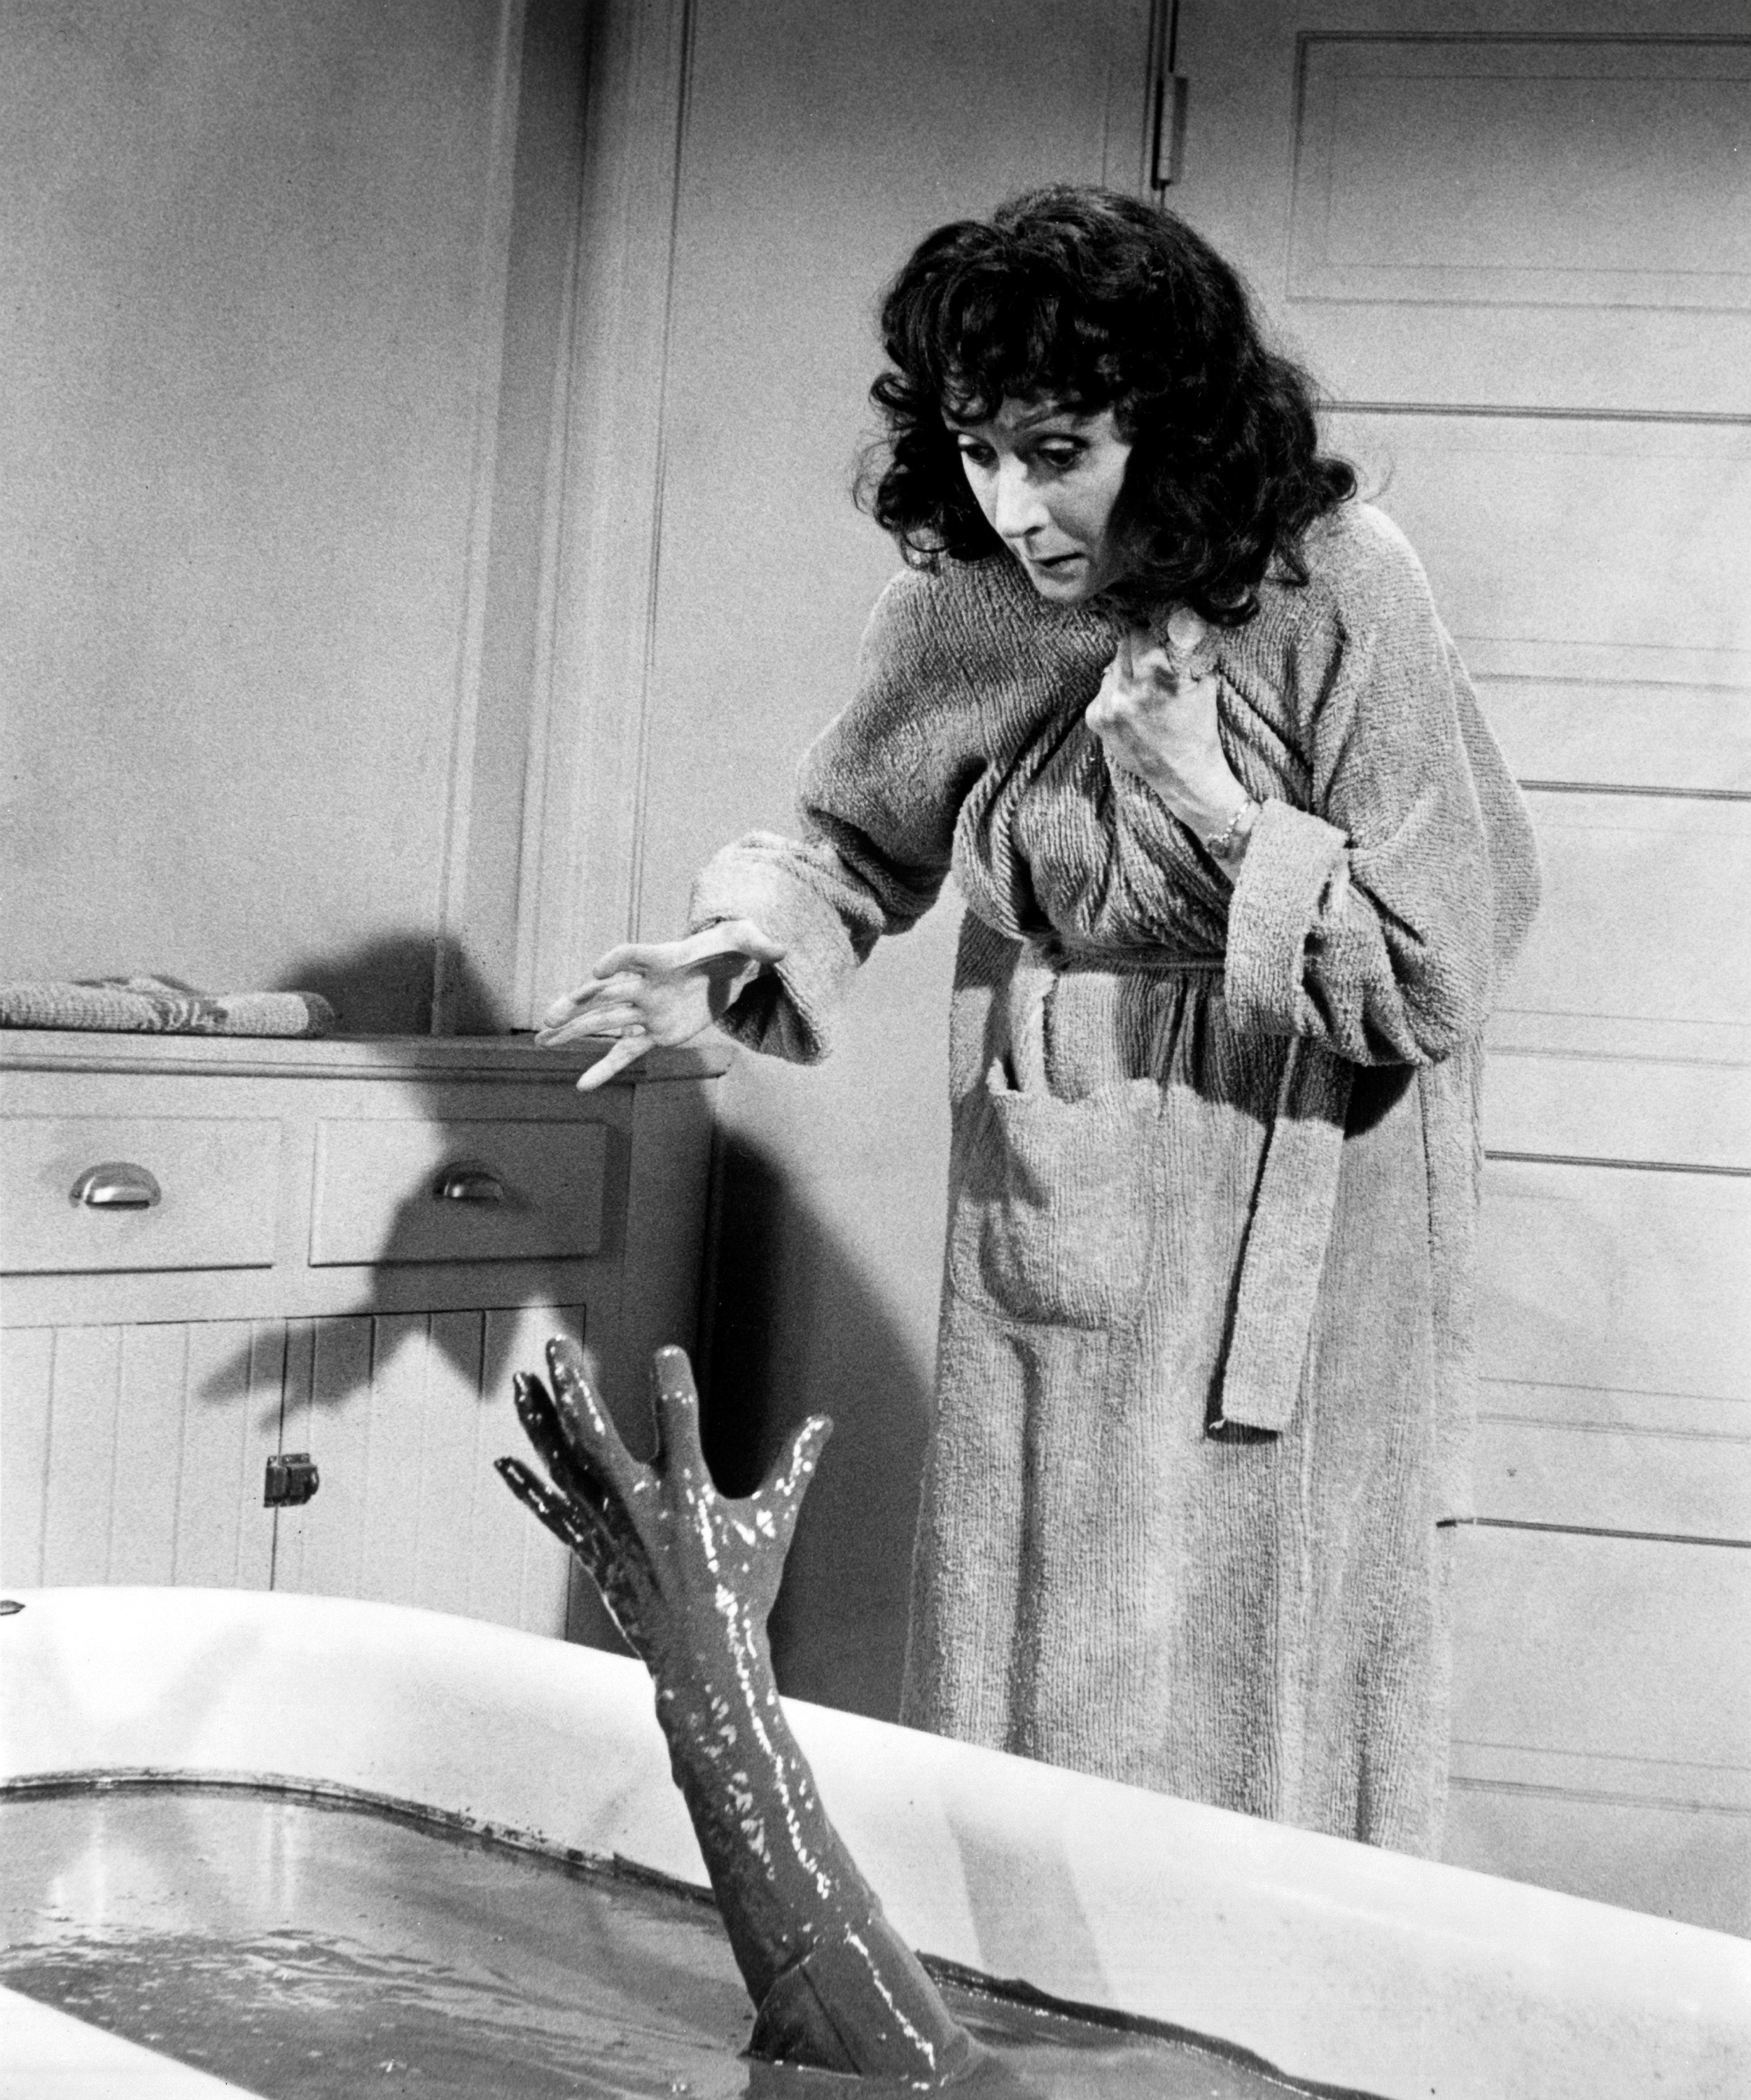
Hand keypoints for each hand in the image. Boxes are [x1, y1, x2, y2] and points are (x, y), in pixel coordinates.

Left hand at [497, 1338, 829, 1675]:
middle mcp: (642, 1506)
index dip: (671, 1380)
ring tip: (520, 1384)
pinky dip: (526, 1488)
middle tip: (556, 1346)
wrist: (704, 1660)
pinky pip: (552, 1513)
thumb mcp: (774, 1523)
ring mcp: (610, 1530)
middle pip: (594, 1435)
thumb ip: (794, 1465)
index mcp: (690, 1493)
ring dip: (539, 1422)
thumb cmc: (744, 1591)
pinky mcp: (593, 1552)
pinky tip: (503, 1462)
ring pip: (563, 1466)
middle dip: (573, 1387)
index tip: (664, 1351)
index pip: (680, 1420)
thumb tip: (824, 1422)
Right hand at [537, 919, 785, 1090]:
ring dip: (575, 1031)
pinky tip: (582, 1085)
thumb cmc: (736, 947)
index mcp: (664, 959)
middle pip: (607, 994)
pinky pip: (625, 1052)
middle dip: (578, 1005)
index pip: (634, 956)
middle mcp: (647, 985)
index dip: (616, 961)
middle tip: (549, 1018)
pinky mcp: (655, 1034)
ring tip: (541, 1040)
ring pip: (605, 1022)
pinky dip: (604, 1068)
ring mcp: (647, 1010)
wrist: (731, 966)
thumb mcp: (750, 941)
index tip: (597, 971)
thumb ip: (762, 944)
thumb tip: (783, 948)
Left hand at [1086, 624, 1244, 835]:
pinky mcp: (1096, 720)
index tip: (1153, 634)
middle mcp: (1127, 691)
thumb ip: (1190, 649)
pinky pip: (1102, 691)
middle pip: (1121, 647)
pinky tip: (1132, 708)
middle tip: (1149, 658)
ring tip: (1143, 689)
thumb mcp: (1203, 683)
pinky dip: (1115, 693)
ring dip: (1125, 671)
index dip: (1148, 631)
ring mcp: (1108, 706)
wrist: (1184, 776)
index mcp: (1154, 677)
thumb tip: (1185, 616)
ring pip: (1111, 668)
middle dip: (1136, 648)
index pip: (1137, 633)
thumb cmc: (1199, 728)